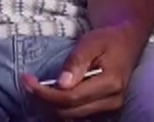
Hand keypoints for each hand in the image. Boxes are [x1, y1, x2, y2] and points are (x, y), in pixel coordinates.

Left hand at [23, 25, 143, 117]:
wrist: (126, 43)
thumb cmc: (108, 39)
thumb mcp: (92, 41)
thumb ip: (77, 61)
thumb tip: (62, 84)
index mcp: (111, 84)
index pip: (71, 98)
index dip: (45, 93)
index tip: (27, 80)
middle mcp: (111, 102)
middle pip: (69, 112)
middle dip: (43, 100)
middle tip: (27, 83)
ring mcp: (109, 110)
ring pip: (71, 118)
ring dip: (49, 107)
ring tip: (35, 89)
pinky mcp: (103, 112)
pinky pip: (76, 116)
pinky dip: (60, 108)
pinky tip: (49, 96)